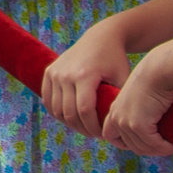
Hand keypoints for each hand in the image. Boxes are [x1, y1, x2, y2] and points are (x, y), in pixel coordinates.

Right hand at [43, 22, 131, 137]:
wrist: (100, 38)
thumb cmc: (116, 61)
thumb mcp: (123, 79)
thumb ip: (119, 101)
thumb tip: (119, 127)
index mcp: (84, 75)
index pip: (84, 111)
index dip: (93, 127)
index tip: (103, 134)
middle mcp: (65, 74)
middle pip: (69, 113)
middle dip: (83, 128)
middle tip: (95, 134)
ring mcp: (55, 73)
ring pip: (57, 110)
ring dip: (70, 123)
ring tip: (85, 127)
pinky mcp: (49, 73)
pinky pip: (48, 101)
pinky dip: (58, 113)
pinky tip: (72, 119)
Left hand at [100, 48, 172, 157]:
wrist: (158, 70)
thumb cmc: (155, 79)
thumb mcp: (141, 97)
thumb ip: (141, 110)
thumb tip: (156, 122)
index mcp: (114, 110)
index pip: (111, 136)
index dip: (125, 144)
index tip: (143, 143)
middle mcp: (117, 118)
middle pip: (131, 146)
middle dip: (150, 149)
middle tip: (167, 146)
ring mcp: (126, 123)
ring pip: (144, 148)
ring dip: (161, 150)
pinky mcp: (139, 126)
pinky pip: (154, 144)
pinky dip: (167, 147)